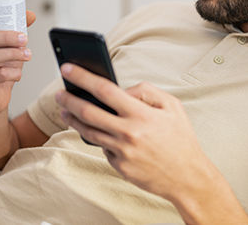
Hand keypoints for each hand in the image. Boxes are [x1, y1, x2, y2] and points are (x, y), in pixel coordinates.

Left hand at [54, 64, 215, 200]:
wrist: (188, 177)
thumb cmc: (181, 138)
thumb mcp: (172, 106)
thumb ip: (146, 91)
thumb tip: (121, 90)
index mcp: (141, 114)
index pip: (104, 90)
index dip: (82, 77)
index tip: (68, 69)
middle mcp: (129, 133)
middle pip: (88, 111)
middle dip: (69, 99)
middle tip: (59, 93)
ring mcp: (122, 152)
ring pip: (88, 132)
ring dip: (73, 120)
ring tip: (66, 111)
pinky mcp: (119, 167)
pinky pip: (103, 148)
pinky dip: (100, 139)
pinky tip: (98, 133)